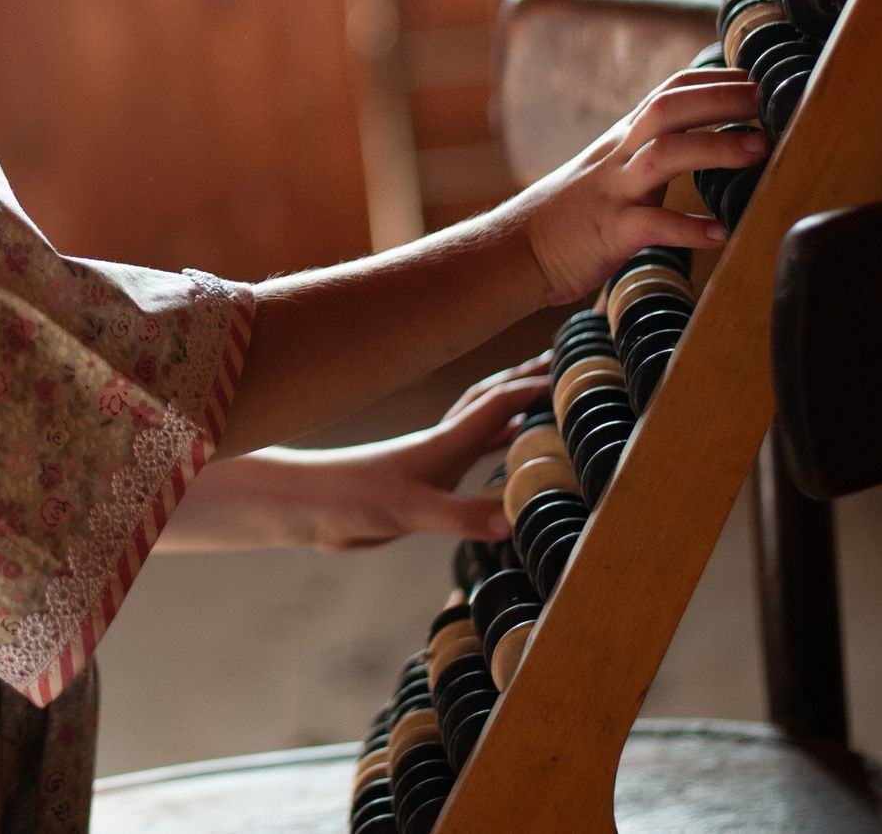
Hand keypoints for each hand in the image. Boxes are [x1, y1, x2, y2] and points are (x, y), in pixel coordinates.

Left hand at [284, 355, 553, 550]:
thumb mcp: (411, 511)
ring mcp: (436, 461)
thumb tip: (513, 519)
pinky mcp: (427, 483)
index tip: (572, 372)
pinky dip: (498, 449)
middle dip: (527, 380)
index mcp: (446, 441)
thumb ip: (460, 516)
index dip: (534, 388)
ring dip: (516, 411)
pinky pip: (474, 457)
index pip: (499, 403)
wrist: (310, 507)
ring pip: (485, 426)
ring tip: (549, 400)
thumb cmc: (354, 500)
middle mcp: (446, 443)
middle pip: (493, 400)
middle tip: (563, 362)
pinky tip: (511, 461)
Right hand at [512, 67, 766, 305]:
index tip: (760, 76)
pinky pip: (651, 225)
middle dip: (722, 98)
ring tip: (761, 150)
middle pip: (668, 109)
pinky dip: (687, 228)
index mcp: (623, 138)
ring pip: (662, 157)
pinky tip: (720, 234)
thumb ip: (652, 149)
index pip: (669, 91)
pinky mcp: (609, 232)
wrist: (518, 248)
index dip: (715, 79)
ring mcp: (613, 192)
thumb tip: (703, 138)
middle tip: (772, 98)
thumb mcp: (613, 168)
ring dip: (714, 148)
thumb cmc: (575, 212)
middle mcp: (618, 156)